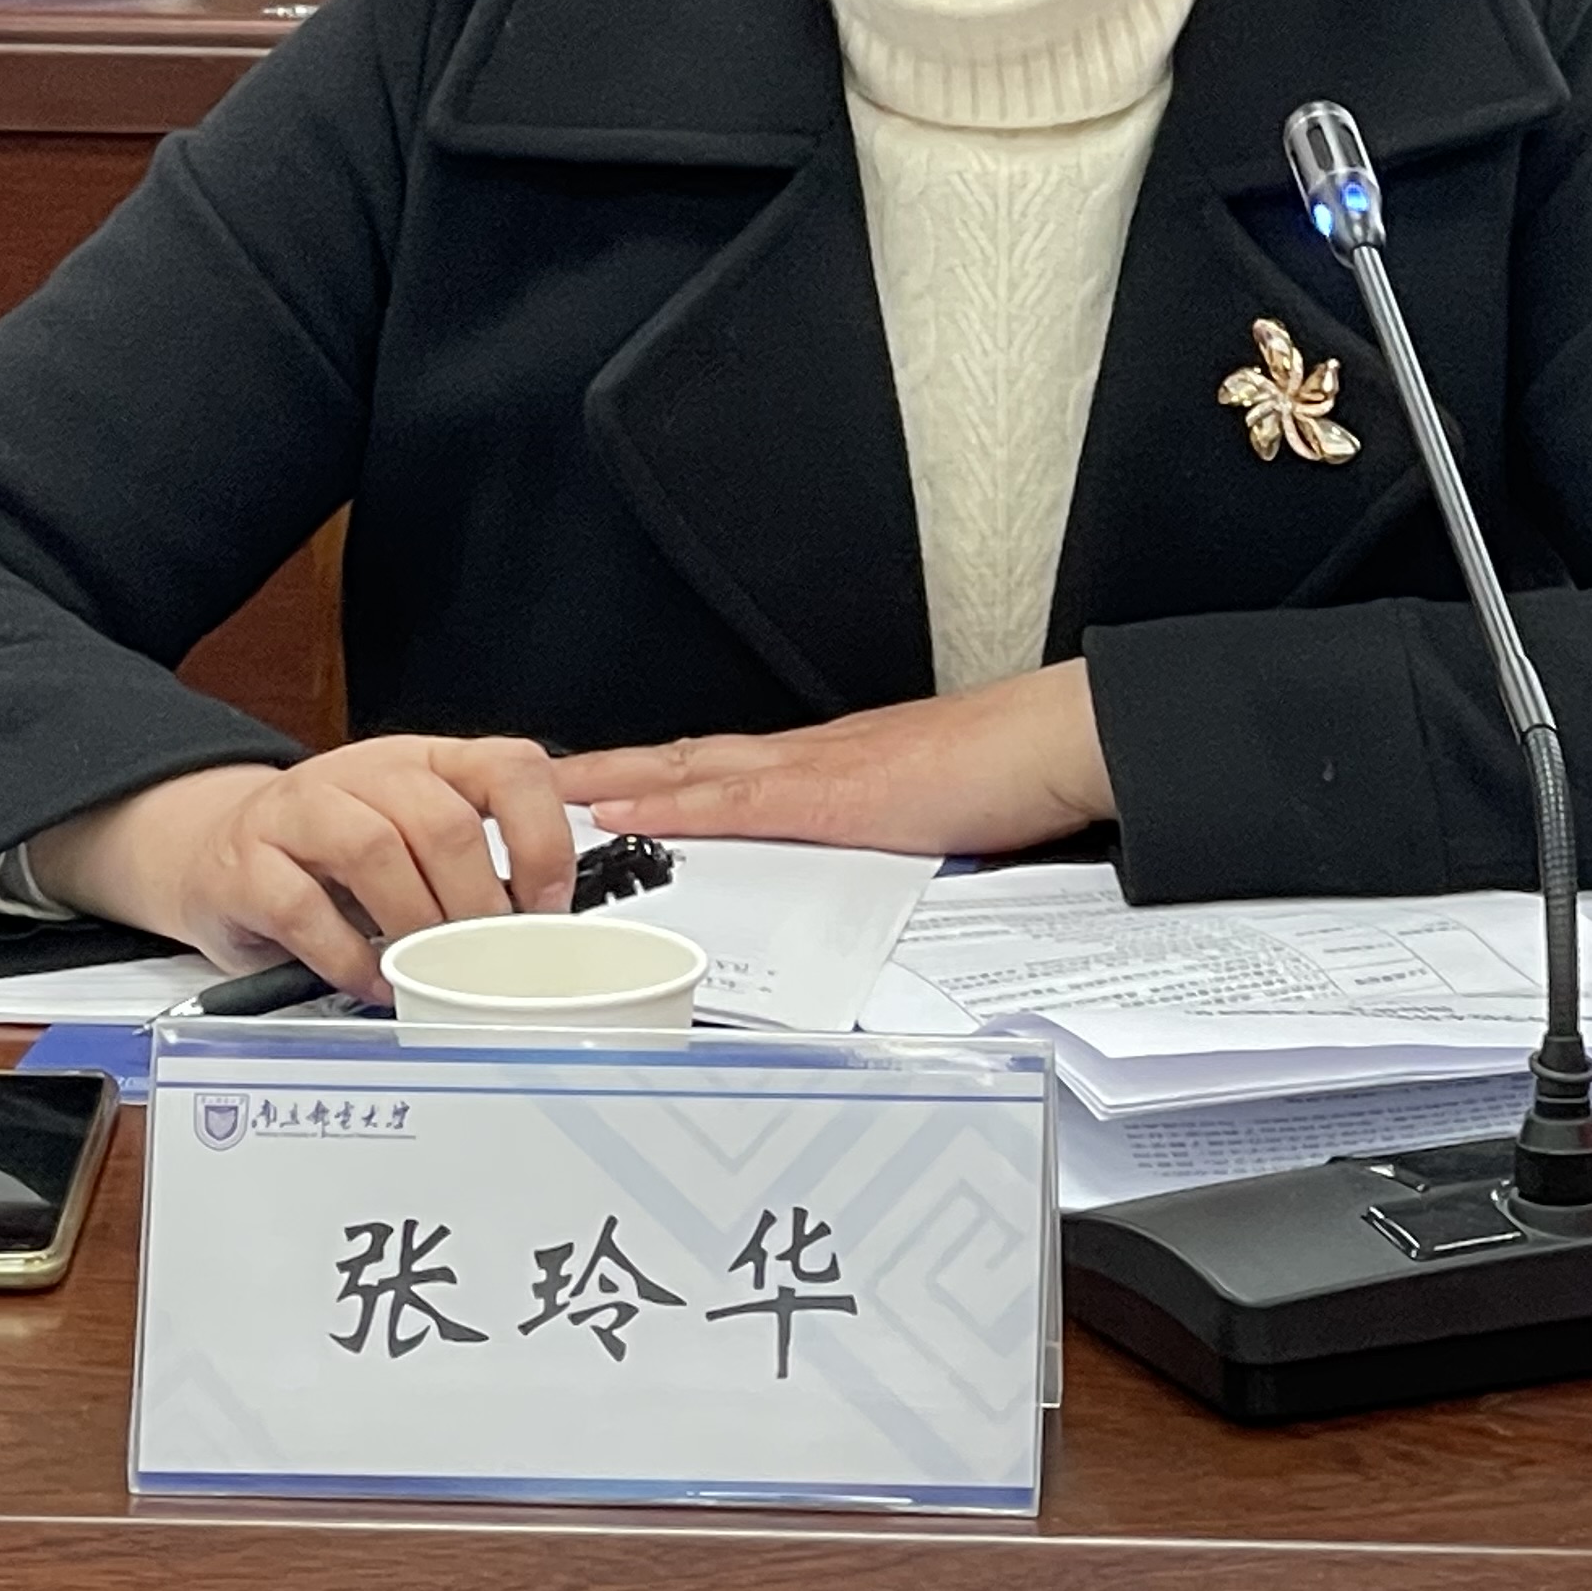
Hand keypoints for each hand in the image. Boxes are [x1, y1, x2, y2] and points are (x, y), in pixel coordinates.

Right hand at [27, 734, 575, 995]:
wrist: (214, 849)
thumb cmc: (332, 852)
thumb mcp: (413, 836)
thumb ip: (476, 860)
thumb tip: (548, 922)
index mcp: (426, 761)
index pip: (509, 767)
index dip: (542, 837)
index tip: (549, 904)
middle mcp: (365, 772)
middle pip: (441, 821)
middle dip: (477, 900)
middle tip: (488, 955)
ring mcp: (298, 811)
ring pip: (374, 850)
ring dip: (414, 923)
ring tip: (430, 969)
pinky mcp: (244, 865)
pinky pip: (302, 908)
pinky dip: (346, 956)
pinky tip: (370, 980)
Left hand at [552, 660, 1112, 859]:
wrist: (1057, 738)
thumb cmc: (1013, 771)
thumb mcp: (930, 806)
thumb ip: (884, 826)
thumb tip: (864, 852)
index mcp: (834, 761)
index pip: (726, 763)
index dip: (661, 771)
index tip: (606, 781)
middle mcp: (812, 754)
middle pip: (689, 758)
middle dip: (614, 770)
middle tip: (535, 778)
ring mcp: (818, 769)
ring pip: (694, 769)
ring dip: (621, 781)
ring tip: (550, 791)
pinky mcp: (833, 796)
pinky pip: (737, 800)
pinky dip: (677, 805)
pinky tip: (631, 812)